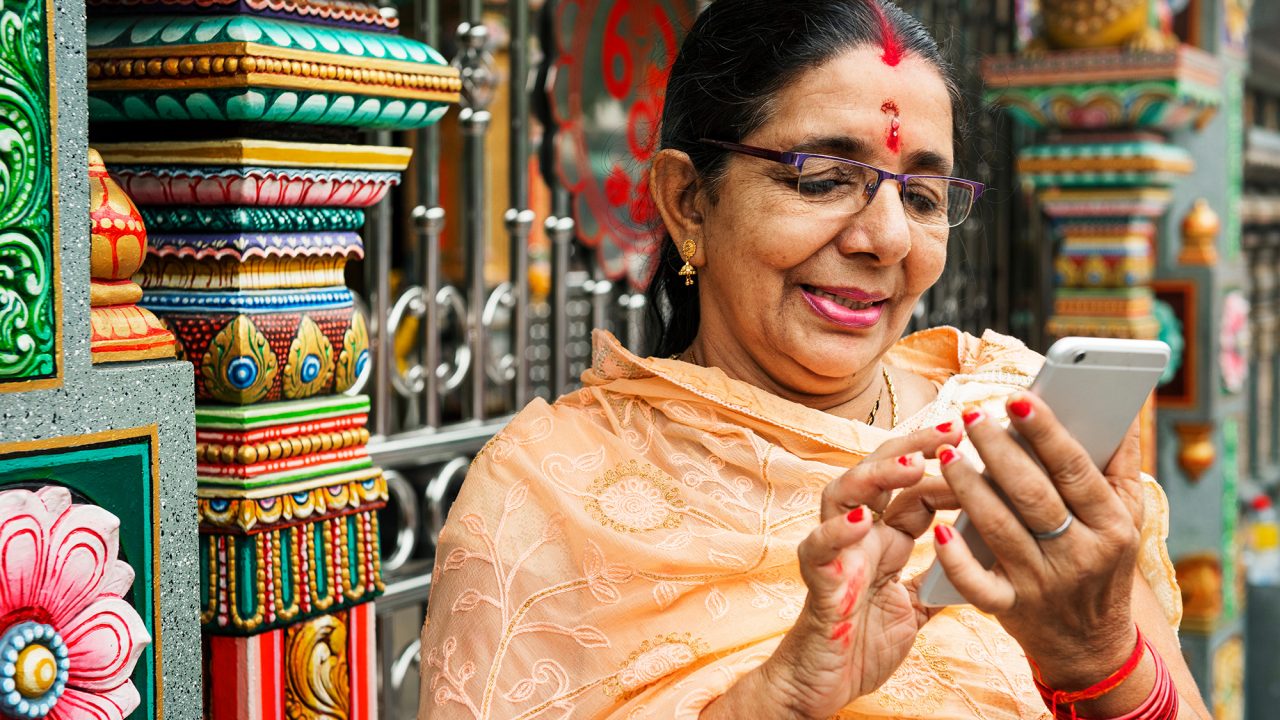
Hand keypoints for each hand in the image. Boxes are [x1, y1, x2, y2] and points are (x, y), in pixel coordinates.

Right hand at [725, 421, 963, 719]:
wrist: (825, 685)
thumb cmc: (863, 644)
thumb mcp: (917, 608)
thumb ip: (940, 580)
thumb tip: (982, 561)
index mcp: (884, 539)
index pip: (913, 488)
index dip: (943, 468)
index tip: (980, 448)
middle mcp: (858, 536)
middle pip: (878, 473)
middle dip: (912, 448)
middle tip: (951, 430)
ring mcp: (835, 553)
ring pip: (843, 493)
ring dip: (876, 476)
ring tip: (909, 466)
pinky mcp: (818, 581)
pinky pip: (819, 548)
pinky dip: (836, 531)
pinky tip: (860, 521)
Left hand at [931, 393, 1143, 688]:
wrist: (1093, 646)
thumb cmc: (1104, 560)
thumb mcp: (1126, 516)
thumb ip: (1121, 461)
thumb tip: (1125, 402)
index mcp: (1111, 524)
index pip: (1075, 469)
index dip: (1045, 433)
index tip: (1017, 398)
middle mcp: (1079, 554)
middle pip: (1032, 495)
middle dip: (999, 452)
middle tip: (971, 417)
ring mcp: (1043, 584)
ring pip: (999, 529)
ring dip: (968, 488)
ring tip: (947, 453)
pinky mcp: (1011, 608)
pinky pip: (978, 584)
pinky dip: (956, 560)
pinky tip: (939, 530)